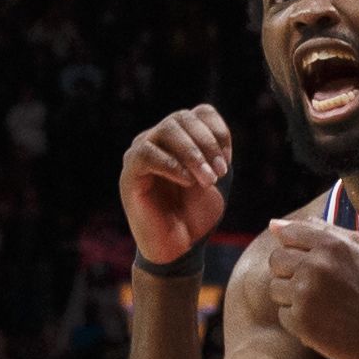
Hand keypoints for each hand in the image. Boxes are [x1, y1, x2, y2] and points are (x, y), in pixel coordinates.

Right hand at [120, 106, 231, 266]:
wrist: (177, 246)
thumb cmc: (194, 213)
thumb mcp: (214, 179)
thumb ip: (216, 154)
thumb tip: (216, 133)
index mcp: (180, 138)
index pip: (200, 113)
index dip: (218, 131)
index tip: (228, 161)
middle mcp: (157, 139)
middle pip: (182, 118)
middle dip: (207, 144)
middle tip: (220, 174)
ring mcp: (141, 152)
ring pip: (166, 130)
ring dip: (193, 154)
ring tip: (208, 180)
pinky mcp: (130, 172)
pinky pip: (147, 154)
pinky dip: (172, 165)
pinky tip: (187, 182)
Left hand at [250, 217, 358, 358]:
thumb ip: (321, 230)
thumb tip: (275, 225)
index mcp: (330, 244)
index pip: (288, 234)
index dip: (296, 248)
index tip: (313, 263)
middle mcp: (315, 266)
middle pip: (276, 261)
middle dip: (291, 272)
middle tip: (317, 286)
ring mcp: (306, 294)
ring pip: (276, 288)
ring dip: (293, 297)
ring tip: (321, 305)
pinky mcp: (302, 321)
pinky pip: (283, 315)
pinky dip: (299, 320)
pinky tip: (322, 321)